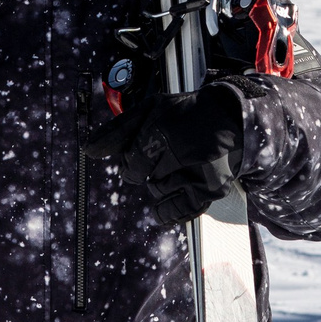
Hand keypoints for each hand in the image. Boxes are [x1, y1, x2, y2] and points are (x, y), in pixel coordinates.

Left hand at [87, 83, 245, 221]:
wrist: (230, 117)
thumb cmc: (185, 113)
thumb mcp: (149, 110)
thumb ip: (118, 130)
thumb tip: (89, 150)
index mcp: (160, 130)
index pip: (132, 162)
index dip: (134, 158)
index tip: (146, 149)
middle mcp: (177, 153)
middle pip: (143, 177)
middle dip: (149, 168)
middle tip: (166, 154)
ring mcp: (194, 173)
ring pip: (158, 191)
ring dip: (161, 183)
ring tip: (179, 164)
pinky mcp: (208, 189)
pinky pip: (176, 211)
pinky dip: (169, 207)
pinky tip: (174, 190)